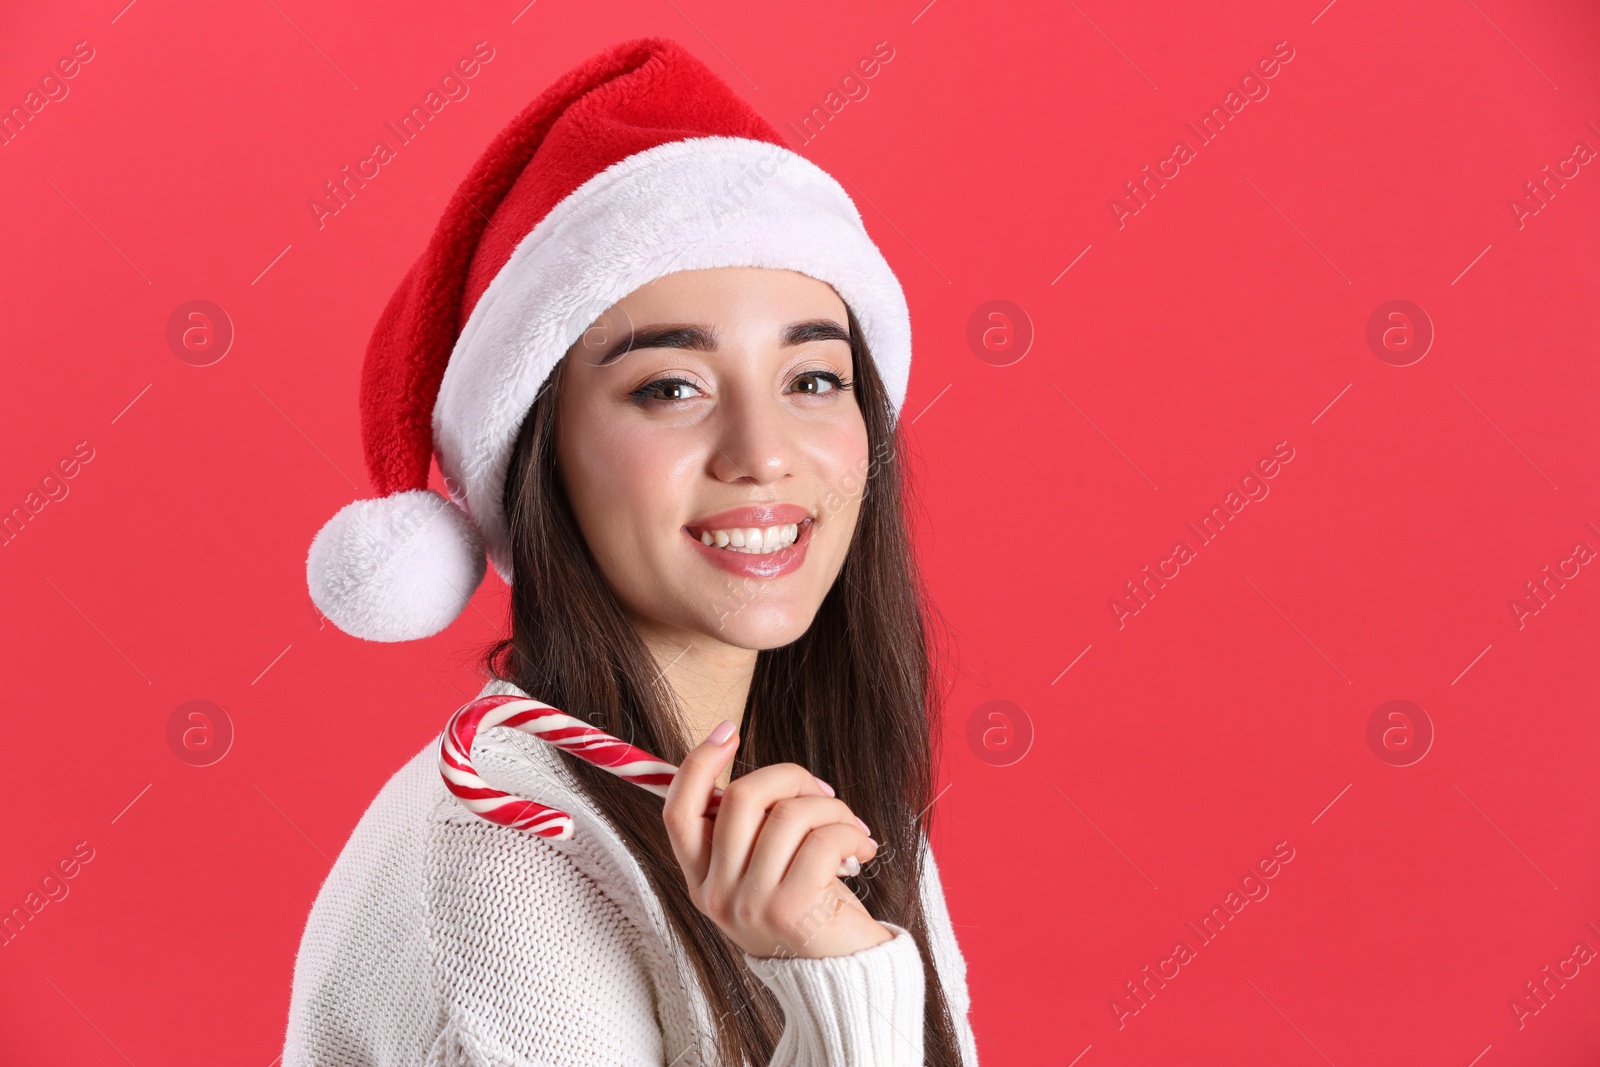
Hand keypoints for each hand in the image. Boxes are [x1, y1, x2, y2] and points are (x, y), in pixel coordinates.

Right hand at [662, 721, 893, 959]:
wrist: (842, 976)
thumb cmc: (807, 908)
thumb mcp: (762, 871)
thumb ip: (748, 828)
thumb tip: (750, 765)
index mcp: (701, 878)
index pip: (678, 811)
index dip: (698, 763)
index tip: (728, 729)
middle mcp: (715, 893)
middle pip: (739, 797)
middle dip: (791, 777)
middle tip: (822, 792)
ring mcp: (750, 904)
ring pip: (788, 814)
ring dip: (831, 808)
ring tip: (850, 827)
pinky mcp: (790, 909)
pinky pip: (821, 839)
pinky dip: (850, 832)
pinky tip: (862, 848)